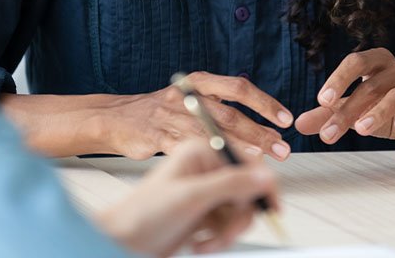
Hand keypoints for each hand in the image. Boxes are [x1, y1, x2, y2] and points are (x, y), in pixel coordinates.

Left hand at [95, 139, 277, 255]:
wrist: (123, 242)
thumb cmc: (143, 214)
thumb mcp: (192, 197)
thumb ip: (231, 185)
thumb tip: (265, 175)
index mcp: (202, 152)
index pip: (247, 162)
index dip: (261, 185)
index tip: (271, 206)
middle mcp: (206, 169)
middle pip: (247, 191)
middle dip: (238, 218)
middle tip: (225, 231)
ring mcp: (205, 193)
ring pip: (239, 213)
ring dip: (226, 232)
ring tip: (206, 240)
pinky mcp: (204, 214)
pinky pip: (228, 226)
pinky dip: (218, 239)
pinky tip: (199, 242)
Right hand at [105, 72, 292, 159]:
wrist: (119, 118)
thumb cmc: (162, 111)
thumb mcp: (191, 98)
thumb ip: (221, 108)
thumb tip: (262, 129)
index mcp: (199, 82)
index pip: (238, 87)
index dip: (263, 103)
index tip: (284, 119)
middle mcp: (187, 96)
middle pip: (230, 113)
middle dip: (259, 131)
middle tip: (281, 147)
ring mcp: (172, 117)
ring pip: (213, 133)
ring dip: (241, 148)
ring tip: (263, 160)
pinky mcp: (159, 138)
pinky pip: (190, 150)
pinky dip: (210, 160)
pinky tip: (226, 169)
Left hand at [294, 48, 394, 148]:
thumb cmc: (385, 109)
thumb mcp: (354, 111)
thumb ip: (328, 114)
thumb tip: (299, 124)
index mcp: (376, 61)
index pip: (355, 62)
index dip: (338, 79)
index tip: (322, 100)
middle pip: (371, 83)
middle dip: (349, 108)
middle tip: (330, 131)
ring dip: (376, 113)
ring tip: (359, 130)